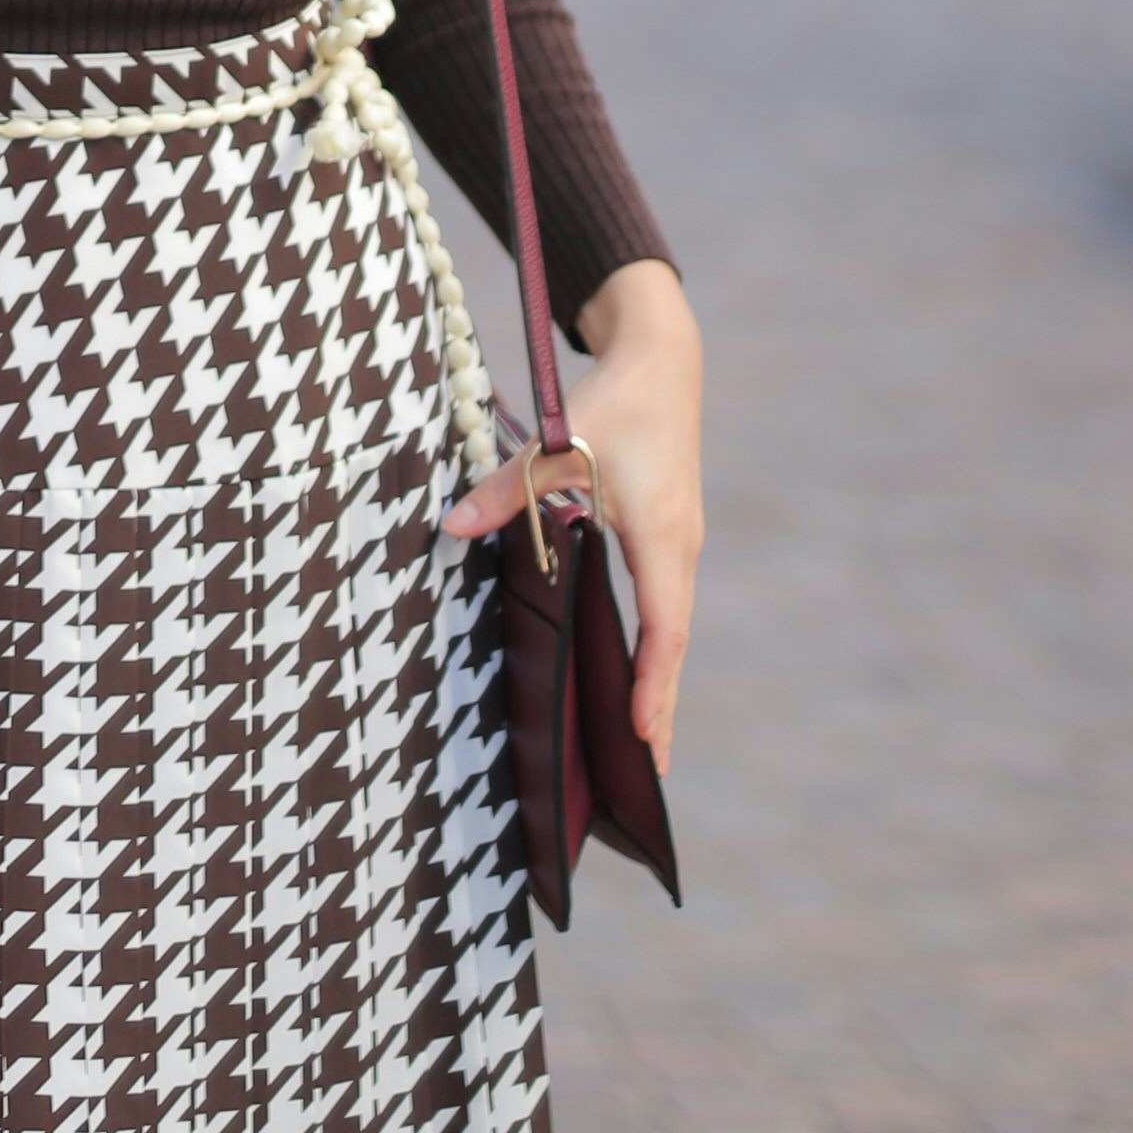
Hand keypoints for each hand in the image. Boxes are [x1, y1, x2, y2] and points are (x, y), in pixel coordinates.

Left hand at [439, 258, 706, 773]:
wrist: (664, 361)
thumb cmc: (615, 401)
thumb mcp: (560, 441)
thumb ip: (508, 487)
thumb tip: (452, 525)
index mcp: (661, 535)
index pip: (663, 627)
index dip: (651, 683)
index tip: (640, 733)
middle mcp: (680, 546)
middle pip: (672, 641)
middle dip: (658, 704)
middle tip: (647, 771)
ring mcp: (680, 542)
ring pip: (671, 624)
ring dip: (658, 678)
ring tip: (641, 739)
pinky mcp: (670, 534)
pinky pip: (665, 603)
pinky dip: (655, 645)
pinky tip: (633, 671)